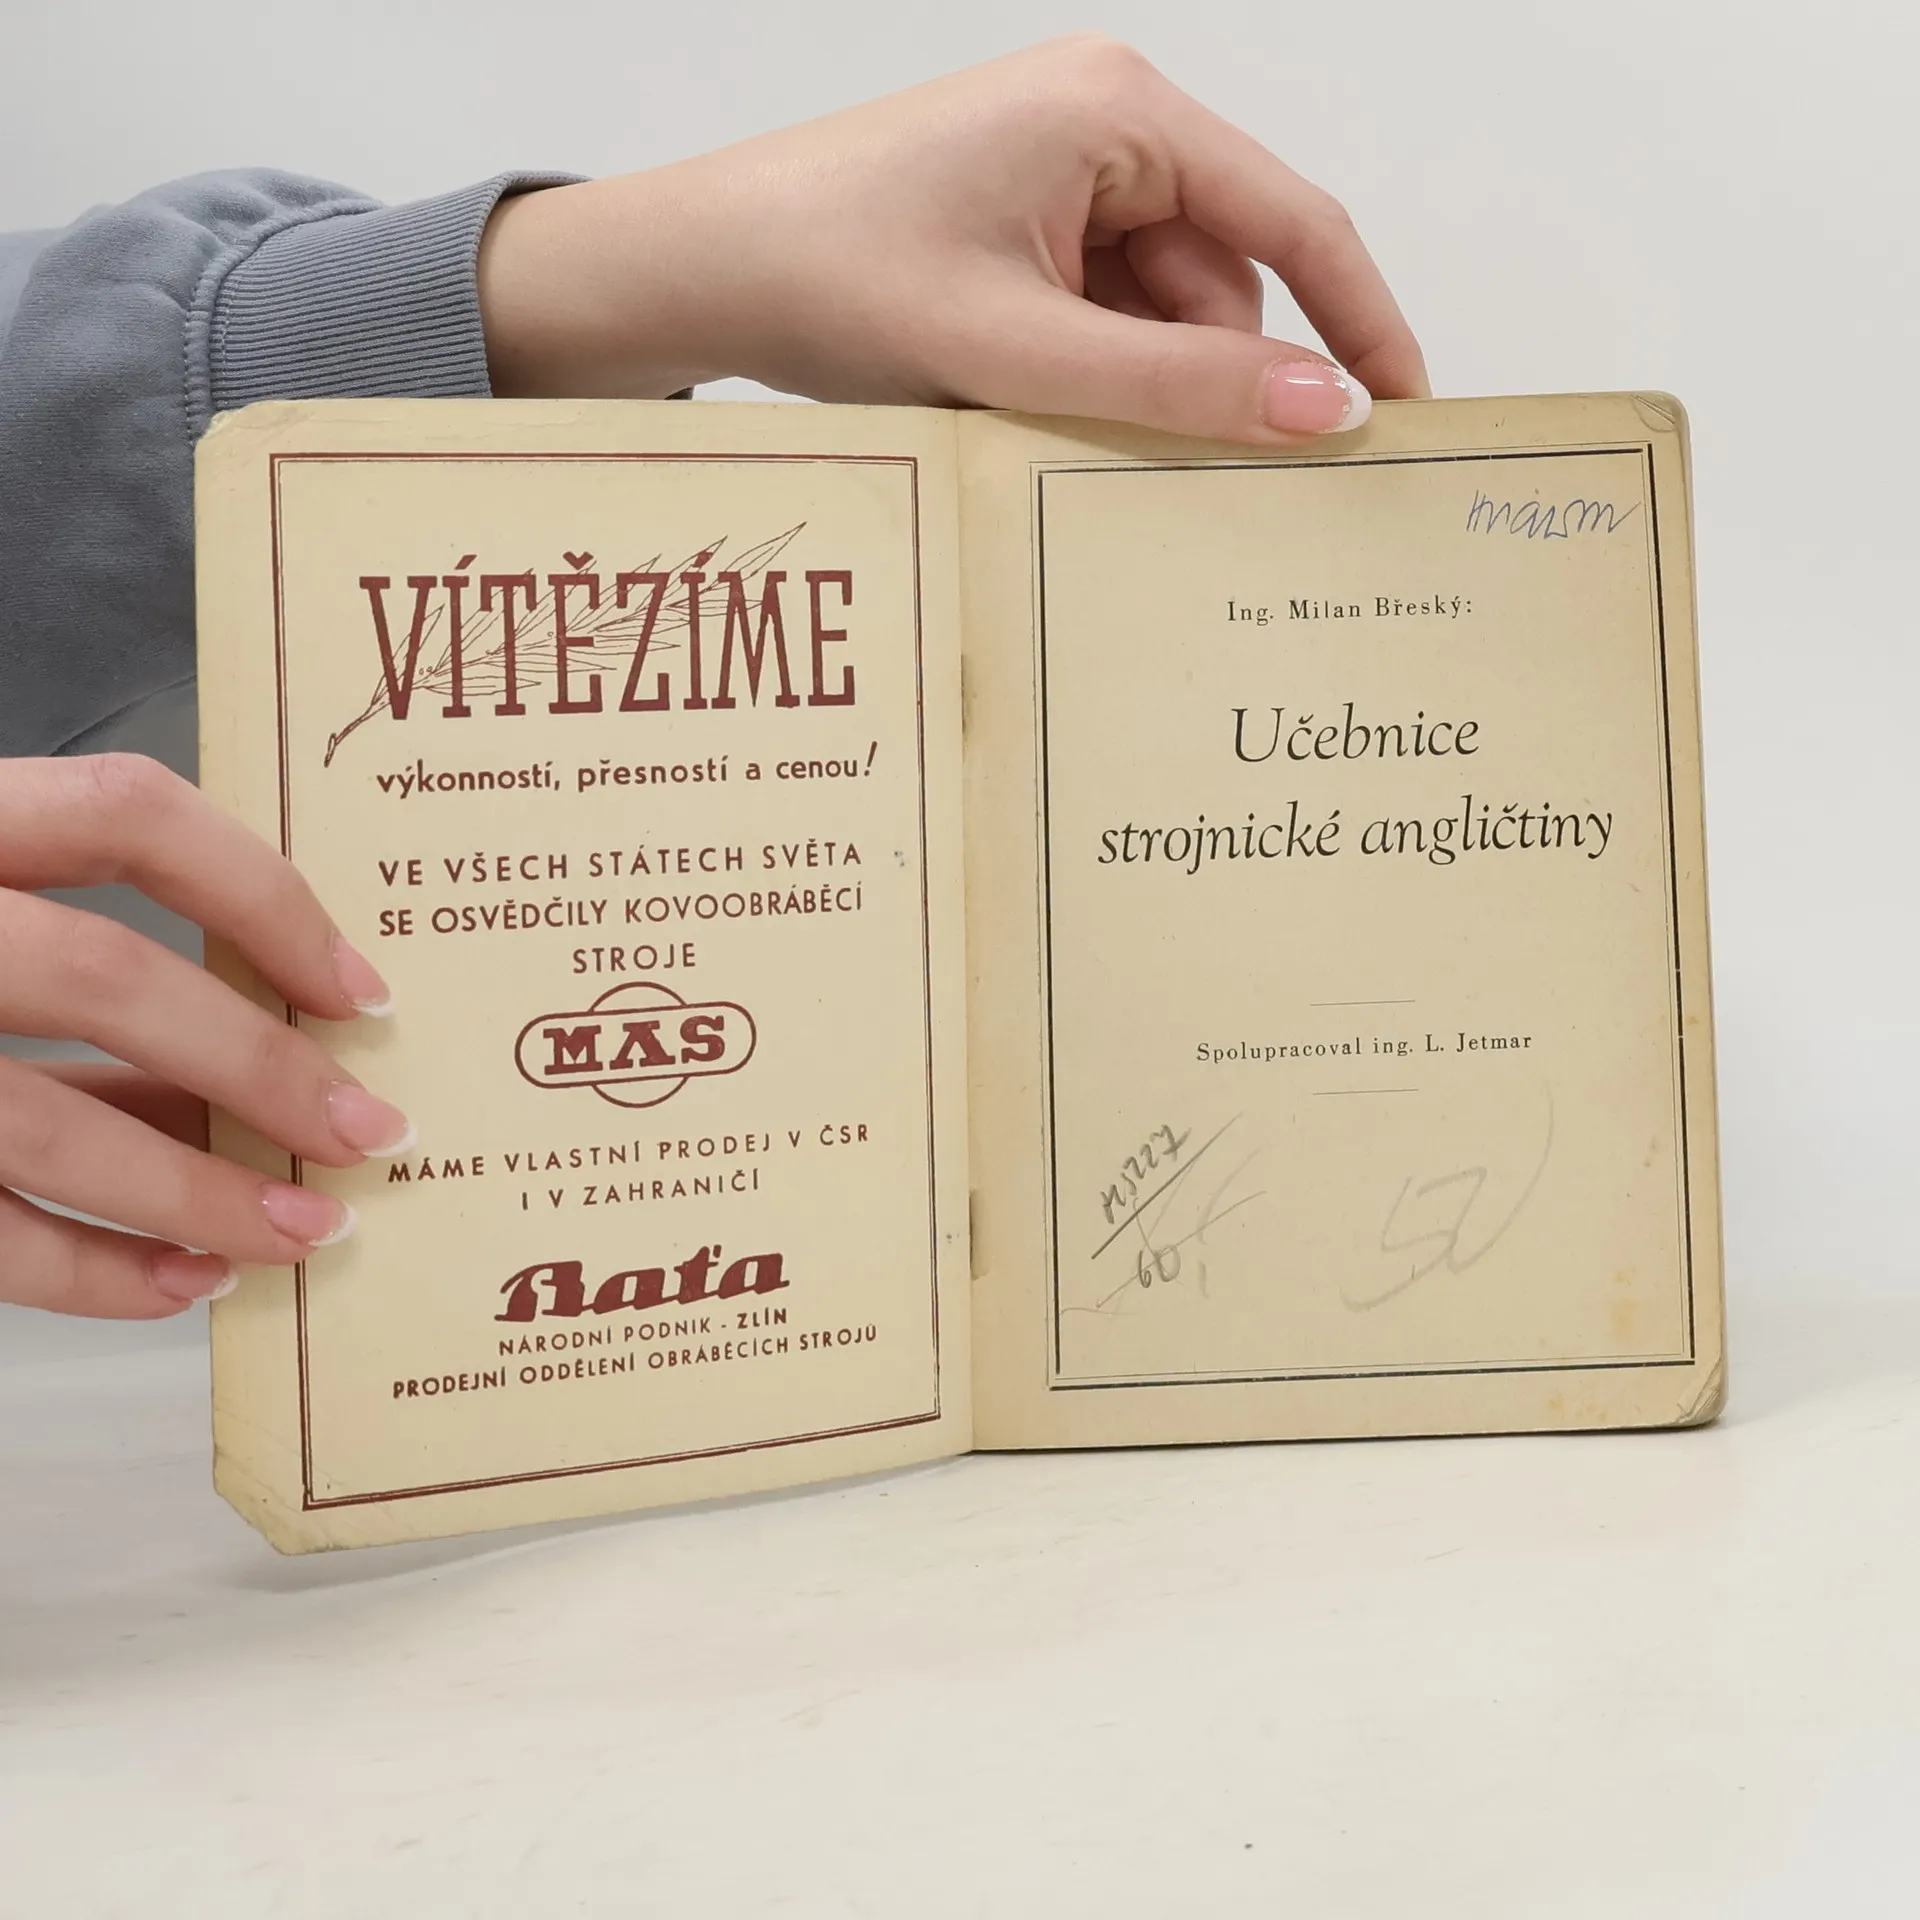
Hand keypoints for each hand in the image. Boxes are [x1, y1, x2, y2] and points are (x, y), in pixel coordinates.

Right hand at [0, 756, 410, 1317]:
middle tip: (373, 1135)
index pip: (127, 810)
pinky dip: (89, 1271)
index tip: (361, 990)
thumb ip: (83, 958)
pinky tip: (182, 1284)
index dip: (262, 893)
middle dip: (258, 1066)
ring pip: (42, 1126)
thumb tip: (267, 1055)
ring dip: (194, 1193)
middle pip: (104, 977)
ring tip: (307, 1235)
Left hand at [477, 34, 1426, 440]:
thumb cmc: (831, 274)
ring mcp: (1059, 175)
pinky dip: (1085, 375)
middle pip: (1220, 279)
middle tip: (1184, 479)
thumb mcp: (1017, 348)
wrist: (699, 269)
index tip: (1406, 416)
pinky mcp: (1022, 225)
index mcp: (1120, 111)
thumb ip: (1176, 386)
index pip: (1294, 220)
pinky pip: (1099, 314)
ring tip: (1044, 427)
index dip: (1363, 323)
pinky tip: (1026, 409)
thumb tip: (1325, 414)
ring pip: (1157, 311)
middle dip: (1204, 379)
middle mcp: (1104, 125)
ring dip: (1130, 387)